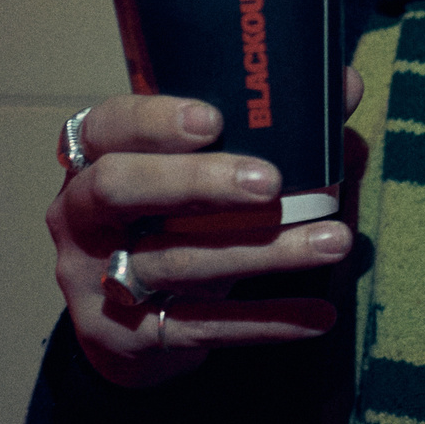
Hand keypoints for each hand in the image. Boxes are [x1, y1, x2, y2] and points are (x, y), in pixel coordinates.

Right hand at [49, 72, 364, 388]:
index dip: (153, 121)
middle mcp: (79, 218)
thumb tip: (345, 85)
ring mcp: (94, 281)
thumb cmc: (175, 224)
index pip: (106, 126)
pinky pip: (203, 327)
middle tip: (271, 183)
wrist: (129, 330)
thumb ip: (265, 131)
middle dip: (196, 182)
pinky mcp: (128, 338)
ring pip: (176, 264)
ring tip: (334, 241)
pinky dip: (265, 320)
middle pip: (120, 188)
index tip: (213, 118)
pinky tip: (320, 316)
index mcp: (92, 161)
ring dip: (262, 253)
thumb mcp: (201, 176)